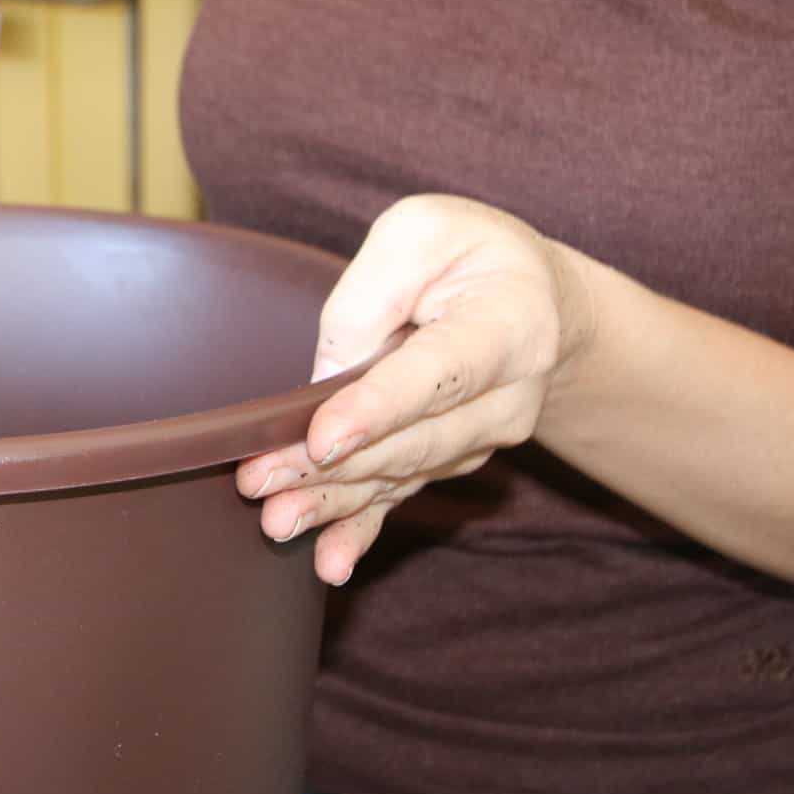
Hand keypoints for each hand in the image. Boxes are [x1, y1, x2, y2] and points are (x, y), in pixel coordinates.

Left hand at [236, 195, 593, 586]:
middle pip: (412, 439)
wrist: (530, 297)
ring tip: (278, 521)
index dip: (380, 409)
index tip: (323, 440)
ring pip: (399, 474)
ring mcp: (481, 436)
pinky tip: (330, 561)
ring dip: (334, 501)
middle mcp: (507, 396)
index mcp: (510, 327)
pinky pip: (401, 495)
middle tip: (262, 480)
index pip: (440, 374)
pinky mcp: (449, 457)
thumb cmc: (465, 255)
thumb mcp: (421, 233)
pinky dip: (363, 529)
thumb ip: (372, 294)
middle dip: (332, 466)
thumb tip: (327, 378)